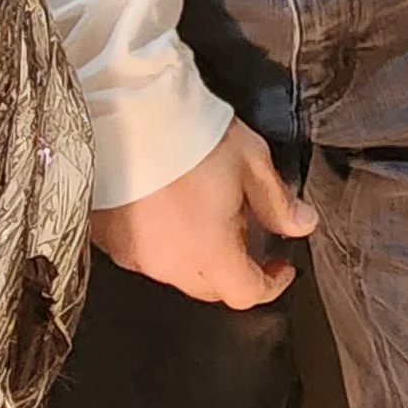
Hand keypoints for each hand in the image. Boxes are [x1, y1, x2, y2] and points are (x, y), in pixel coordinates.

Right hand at [90, 121, 316, 308]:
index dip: (271, 283)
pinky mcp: (106, 237)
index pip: (246, 293)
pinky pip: (142, 254)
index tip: (281, 266)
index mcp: (209, 252)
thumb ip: (278, 201)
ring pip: (175, 272)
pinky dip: (162, 242)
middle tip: (247, 234)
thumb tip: (302, 224)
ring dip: (196, 255)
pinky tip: (169, 211)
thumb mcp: (251, 162)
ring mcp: (131, 253)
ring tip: (206, 215)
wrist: (125, 114)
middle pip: (210, 287)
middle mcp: (167, 263)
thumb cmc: (189, 135)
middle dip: (235, 269)